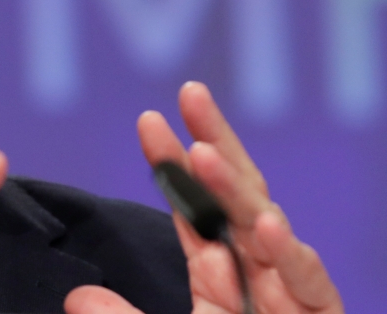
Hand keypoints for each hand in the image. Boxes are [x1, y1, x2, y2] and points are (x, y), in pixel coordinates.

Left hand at [65, 82, 343, 313]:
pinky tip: (271, 228)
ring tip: (205, 153)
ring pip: (270, 233)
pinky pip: (310, 287)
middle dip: (216, 144)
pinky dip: (292, 259)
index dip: (173, 166)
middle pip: (239, 199)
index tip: (149, 120)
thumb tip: (76, 297)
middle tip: (191, 93)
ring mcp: (294, 298)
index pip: (196, 210)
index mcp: (224, 280)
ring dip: (240, 193)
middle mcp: (261, 277)